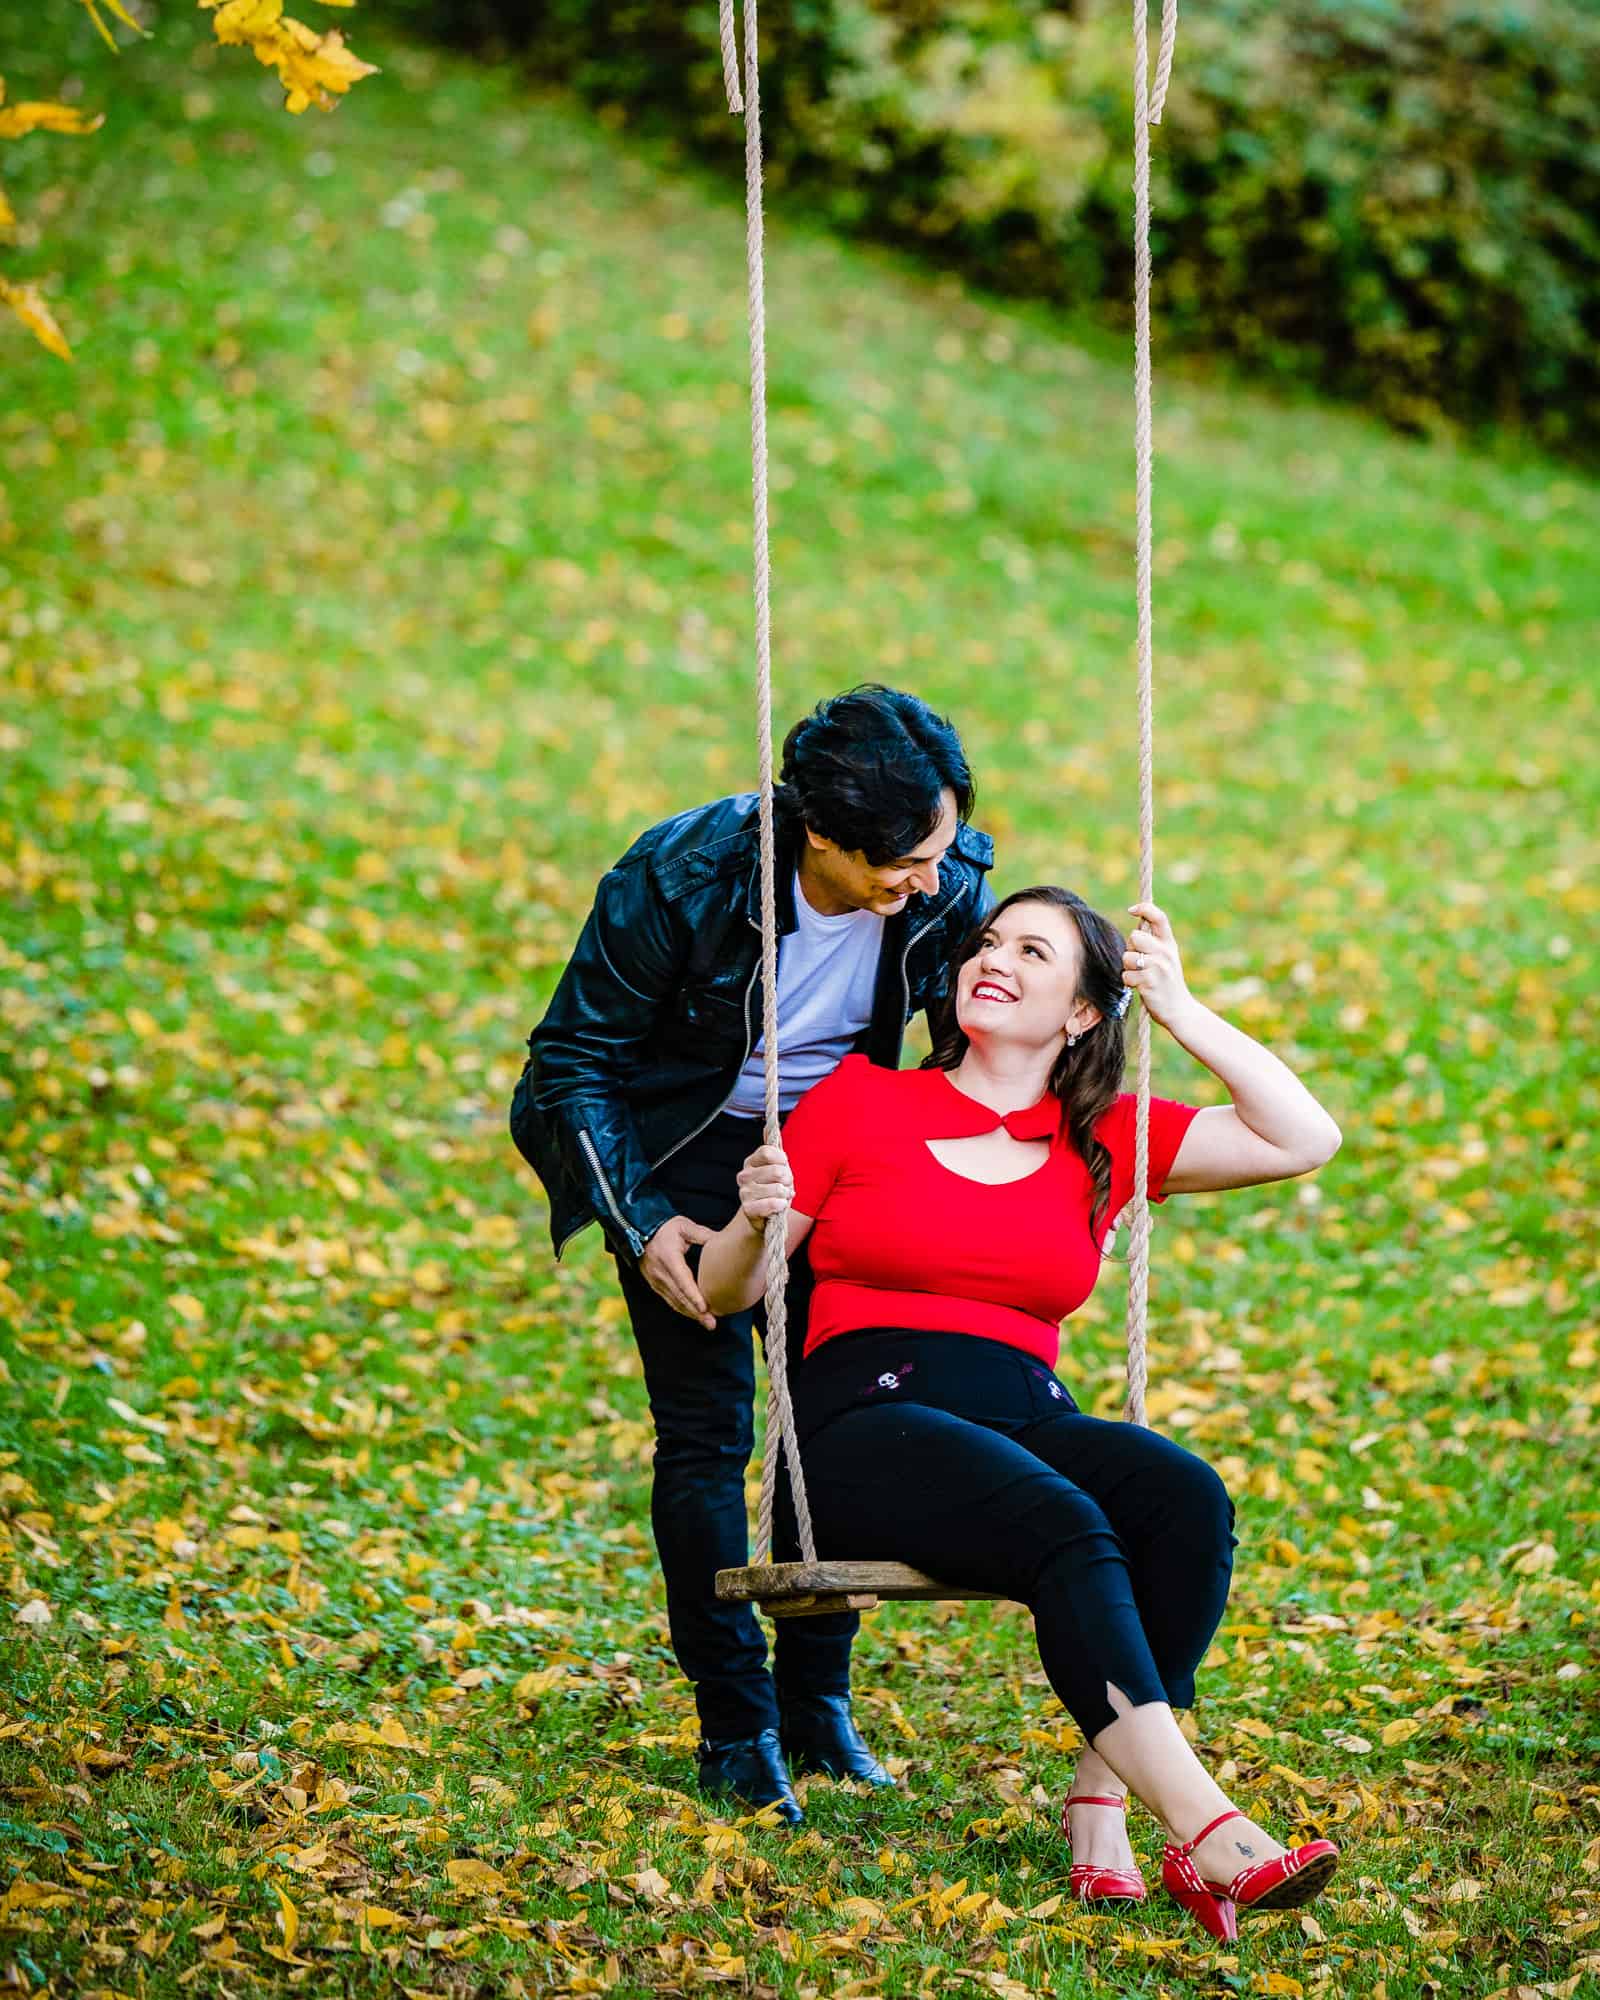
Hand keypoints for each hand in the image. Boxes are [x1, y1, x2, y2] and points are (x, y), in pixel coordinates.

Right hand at [639, 1214, 716, 1328]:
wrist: (638, 1232)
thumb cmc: (665, 1229)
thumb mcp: (683, 1226)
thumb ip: (702, 1234)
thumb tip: (723, 1240)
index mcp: (669, 1258)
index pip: (682, 1280)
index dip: (693, 1295)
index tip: (704, 1307)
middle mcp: (660, 1273)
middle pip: (679, 1297)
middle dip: (696, 1312)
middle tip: (711, 1323)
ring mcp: (656, 1281)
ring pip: (674, 1302)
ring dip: (691, 1314)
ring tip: (707, 1323)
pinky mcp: (655, 1286)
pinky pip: (670, 1301)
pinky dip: (683, 1309)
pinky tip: (695, 1315)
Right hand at [736, 1142, 792, 1234]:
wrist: (764, 1217)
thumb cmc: (773, 1190)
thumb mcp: (776, 1168)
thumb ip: (773, 1150)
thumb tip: (768, 1125)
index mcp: (751, 1162)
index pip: (767, 1151)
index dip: (781, 1159)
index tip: (785, 1165)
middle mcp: (744, 1176)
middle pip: (776, 1171)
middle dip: (788, 1180)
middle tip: (786, 1186)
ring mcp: (744, 1192)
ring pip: (777, 1188)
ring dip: (786, 1194)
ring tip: (782, 1197)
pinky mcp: (748, 1208)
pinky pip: (771, 1203)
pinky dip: (780, 1205)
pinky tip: (779, 1206)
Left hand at [1123, 901, 1191, 1028]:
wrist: (1180, 1010)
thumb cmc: (1168, 983)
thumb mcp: (1167, 959)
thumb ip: (1154, 945)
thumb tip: (1134, 934)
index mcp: (1170, 944)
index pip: (1159, 917)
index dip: (1144, 908)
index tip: (1131, 910)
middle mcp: (1165, 953)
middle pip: (1135, 936)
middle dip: (1131, 949)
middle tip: (1139, 962)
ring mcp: (1158, 967)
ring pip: (1127, 957)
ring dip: (1128, 968)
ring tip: (1141, 977)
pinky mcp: (1149, 982)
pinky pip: (1126, 975)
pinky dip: (1129, 982)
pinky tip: (1141, 987)